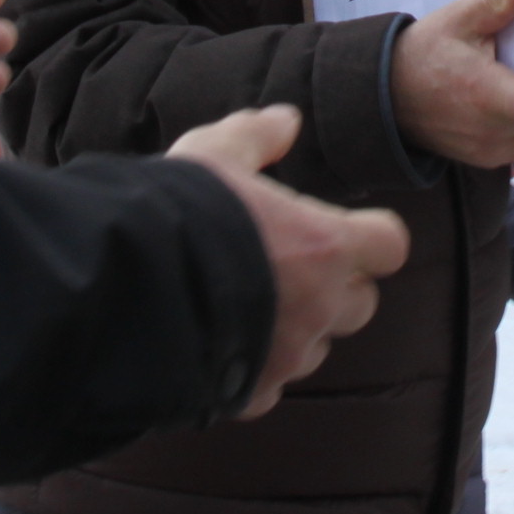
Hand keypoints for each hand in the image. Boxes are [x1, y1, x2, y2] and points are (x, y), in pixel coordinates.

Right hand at [167, 106, 410, 417]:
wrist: (123, 287)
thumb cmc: (178, 213)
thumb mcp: (213, 154)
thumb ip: (255, 135)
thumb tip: (287, 120)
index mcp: (325, 246)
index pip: (389, 245)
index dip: (370, 237)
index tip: (341, 231)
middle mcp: (319, 307)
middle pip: (361, 303)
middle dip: (336, 288)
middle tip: (291, 268)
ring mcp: (288, 356)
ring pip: (317, 348)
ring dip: (297, 329)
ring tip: (247, 305)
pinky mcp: (251, 393)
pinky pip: (270, 385)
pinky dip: (255, 370)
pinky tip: (218, 344)